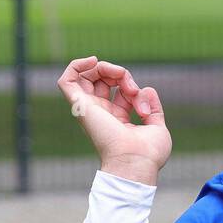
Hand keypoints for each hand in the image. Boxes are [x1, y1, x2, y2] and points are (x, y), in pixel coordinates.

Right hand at [56, 56, 170, 184]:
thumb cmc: (148, 153)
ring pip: (86, 76)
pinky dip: (76, 65)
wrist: (136, 161)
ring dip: (105, 67)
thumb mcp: (156, 127)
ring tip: (120, 74)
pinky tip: (93, 61)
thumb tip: (147, 89)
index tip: (145, 105)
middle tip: (132, 89)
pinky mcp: (80, 106)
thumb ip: (153, 108)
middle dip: (120, 74)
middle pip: (103, 80)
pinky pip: (66, 80)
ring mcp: (89, 109)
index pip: (121, 90)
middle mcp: (101, 113)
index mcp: (117, 118)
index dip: (134, 88)